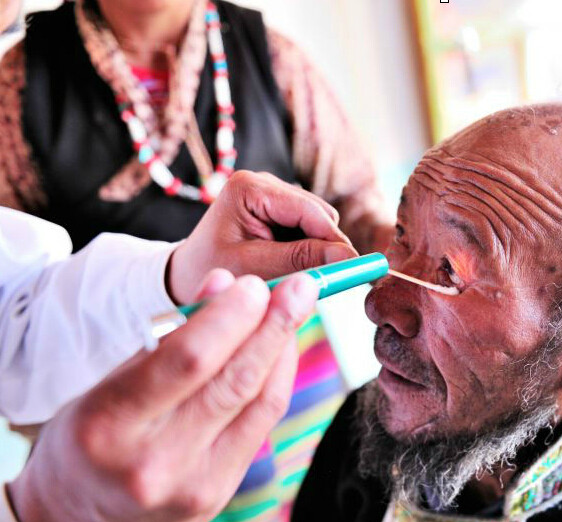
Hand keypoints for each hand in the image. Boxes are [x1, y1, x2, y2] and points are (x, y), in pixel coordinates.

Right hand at [7, 269, 318, 521]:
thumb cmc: (87, 441)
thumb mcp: (106, 386)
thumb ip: (166, 340)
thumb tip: (224, 287)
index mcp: (109, 424)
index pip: (187, 360)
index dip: (229, 317)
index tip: (253, 285)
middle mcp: (154, 461)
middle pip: (233, 381)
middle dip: (273, 327)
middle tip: (300, 287)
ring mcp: (192, 485)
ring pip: (257, 403)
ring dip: (282, 349)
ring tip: (297, 309)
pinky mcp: (218, 494)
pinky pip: (260, 425)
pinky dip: (276, 381)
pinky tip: (281, 351)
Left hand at [167, 170, 358, 303]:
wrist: (186, 278)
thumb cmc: (211, 273)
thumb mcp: (255, 269)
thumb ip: (301, 261)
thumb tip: (348, 258)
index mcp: (250, 187)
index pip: (310, 211)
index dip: (336, 242)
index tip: (357, 271)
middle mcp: (263, 182)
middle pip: (320, 214)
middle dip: (327, 247)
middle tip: (326, 282)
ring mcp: (273, 194)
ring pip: (320, 223)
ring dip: (318, 250)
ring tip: (297, 276)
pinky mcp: (280, 209)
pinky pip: (311, 229)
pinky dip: (310, 250)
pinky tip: (293, 267)